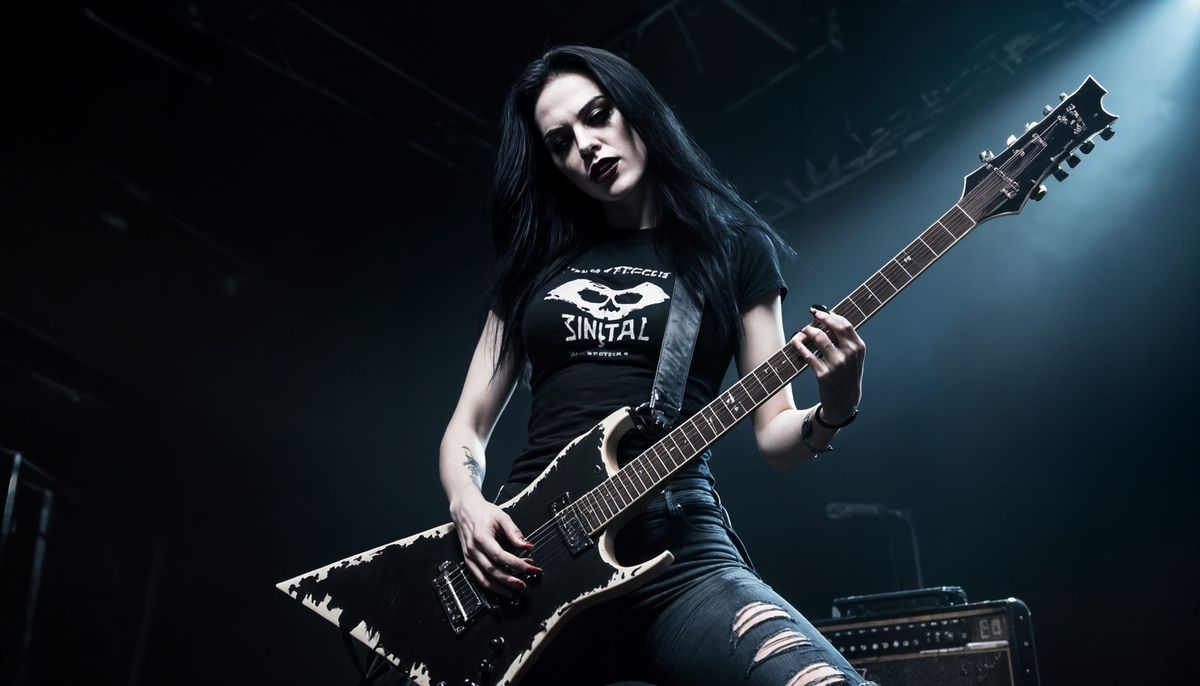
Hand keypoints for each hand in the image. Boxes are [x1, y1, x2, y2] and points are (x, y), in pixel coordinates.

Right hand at [448, 490, 539, 596]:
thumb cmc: (484, 512)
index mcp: (481, 536)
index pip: (500, 555)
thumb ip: (514, 532)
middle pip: (492, 570)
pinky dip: (490, 586)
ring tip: (514, 591)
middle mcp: (473, 549)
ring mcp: (469, 556)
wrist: (464, 511)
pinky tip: (502, 589)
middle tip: (524, 584)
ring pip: (484, 578)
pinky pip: (478, 578)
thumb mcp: (501, 517)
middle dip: (509, 579)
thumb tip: (527, 546)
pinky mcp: (468, 561)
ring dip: (500, 587)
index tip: (530, 567)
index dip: (516, 563)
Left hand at [789, 307, 864, 422]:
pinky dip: (799, 346)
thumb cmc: (847, 376)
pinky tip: (795, 342)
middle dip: (819, 318)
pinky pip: (808, 355)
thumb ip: (847, 341)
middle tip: (811, 316)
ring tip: (803, 331)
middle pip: (832, 327)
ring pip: (818, 338)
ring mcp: (836, 364)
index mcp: (859, 348)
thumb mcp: (854, 358)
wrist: (844, 403)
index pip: (845, 324)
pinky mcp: (823, 374)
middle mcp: (849, 354)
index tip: (820, 311)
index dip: (830, 315)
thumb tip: (830, 319)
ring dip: (807, 331)